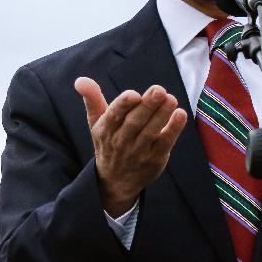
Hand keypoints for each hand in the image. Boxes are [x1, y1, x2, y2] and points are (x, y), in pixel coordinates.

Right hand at [74, 77, 187, 216]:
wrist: (115, 181)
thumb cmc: (107, 142)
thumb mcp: (96, 122)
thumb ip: (92, 99)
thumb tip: (80, 80)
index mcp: (105, 129)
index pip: (113, 116)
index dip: (123, 105)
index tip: (133, 94)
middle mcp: (121, 141)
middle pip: (134, 122)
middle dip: (147, 106)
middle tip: (159, 90)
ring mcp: (138, 152)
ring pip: (150, 132)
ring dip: (162, 115)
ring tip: (171, 99)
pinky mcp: (155, 159)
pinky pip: (165, 143)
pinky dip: (173, 130)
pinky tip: (180, 115)